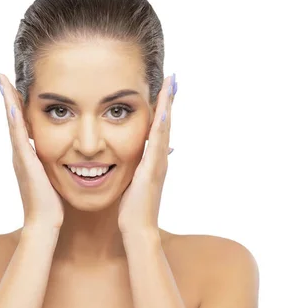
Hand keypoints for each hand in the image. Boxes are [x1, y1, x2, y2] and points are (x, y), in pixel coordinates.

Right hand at [0, 72, 63, 229]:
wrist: (43, 223)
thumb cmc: (50, 204)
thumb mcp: (51, 177)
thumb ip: (51, 165)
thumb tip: (63, 157)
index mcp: (26, 155)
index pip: (20, 123)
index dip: (15, 104)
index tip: (11, 84)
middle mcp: (20, 153)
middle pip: (11, 118)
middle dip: (7, 96)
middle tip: (0, 75)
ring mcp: (20, 157)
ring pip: (12, 124)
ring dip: (7, 102)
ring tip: (2, 81)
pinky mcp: (26, 163)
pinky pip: (19, 138)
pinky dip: (15, 121)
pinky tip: (13, 106)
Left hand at [118, 74, 176, 234]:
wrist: (139, 229)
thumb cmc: (133, 209)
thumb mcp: (134, 182)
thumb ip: (136, 168)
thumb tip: (135, 159)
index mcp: (153, 159)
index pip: (158, 127)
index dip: (162, 107)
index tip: (165, 88)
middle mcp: (159, 158)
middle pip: (166, 122)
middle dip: (169, 100)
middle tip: (173, 78)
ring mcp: (158, 163)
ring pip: (165, 128)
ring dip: (168, 106)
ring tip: (172, 85)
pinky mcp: (153, 169)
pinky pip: (157, 143)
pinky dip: (161, 126)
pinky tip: (162, 111)